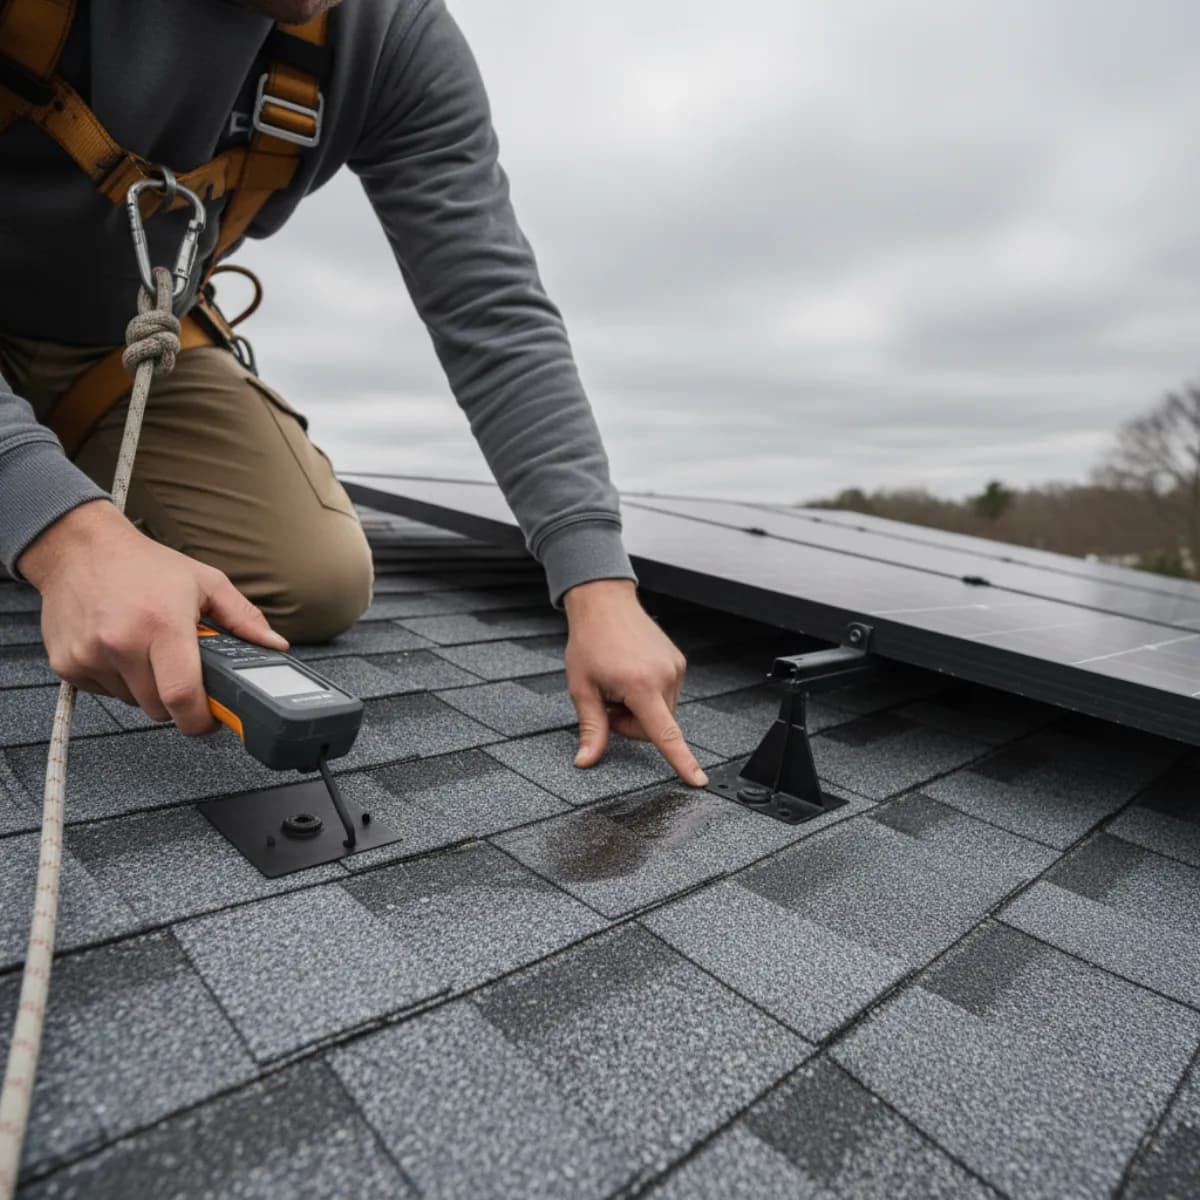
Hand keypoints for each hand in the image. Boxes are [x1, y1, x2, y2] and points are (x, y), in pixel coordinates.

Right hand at [18, 500, 287, 733]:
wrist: (78, 548)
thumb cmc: (144, 565)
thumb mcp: (205, 582)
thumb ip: (243, 618)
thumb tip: (273, 645)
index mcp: (162, 624)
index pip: (182, 696)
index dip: (201, 719)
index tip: (211, 720)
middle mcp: (122, 642)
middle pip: (159, 707)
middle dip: (176, 698)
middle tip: (180, 670)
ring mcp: (89, 655)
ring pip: (132, 702)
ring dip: (146, 688)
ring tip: (147, 650)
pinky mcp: (67, 664)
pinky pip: (105, 692)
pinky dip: (118, 680)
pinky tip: (120, 648)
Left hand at [563, 579, 707, 786]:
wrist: (604, 604)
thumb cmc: (590, 641)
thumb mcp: (582, 688)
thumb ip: (591, 728)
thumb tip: (586, 760)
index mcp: (641, 685)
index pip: (665, 734)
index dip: (682, 761)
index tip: (698, 780)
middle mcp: (665, 676)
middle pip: (654, 728)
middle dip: (630, 723)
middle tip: (608, 701)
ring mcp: (676, 667)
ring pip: (661, 713)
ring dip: (639, 709)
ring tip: (619, 684)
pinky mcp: (679, 662)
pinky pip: (666, 695)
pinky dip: (648, 695)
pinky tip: (631, 675)